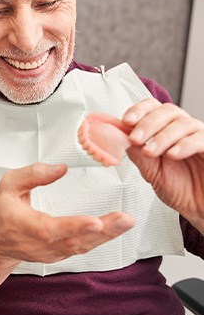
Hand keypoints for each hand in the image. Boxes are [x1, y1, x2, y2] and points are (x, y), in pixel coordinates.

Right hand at [0, 163, 134, 264]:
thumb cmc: (1, 211)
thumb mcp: (8, 184)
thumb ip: (33, 174)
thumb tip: (61, 168)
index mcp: (24, 225)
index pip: (50, 229)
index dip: (73, 226)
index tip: (95, 221)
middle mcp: (39, 244)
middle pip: (74, 241)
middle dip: (103, 231)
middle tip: (125, 219)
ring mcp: (50, 253)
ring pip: (81, 247)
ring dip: (107, 236)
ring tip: (126, 222)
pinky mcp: (58, 254)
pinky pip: (81, 248)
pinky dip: (100, 239)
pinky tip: (115, 228)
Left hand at [123, 98, 203, 225]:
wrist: (200, 207)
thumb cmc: (179, 188)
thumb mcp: (151, 171)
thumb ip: (137, 153)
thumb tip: (119, 136)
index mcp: (164, 129)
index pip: (152, 107)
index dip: (138, 110)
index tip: (126, 121)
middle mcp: (182, 128)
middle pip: (166, 111)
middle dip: (147, 124)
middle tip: (135, 139)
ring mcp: (199, 136)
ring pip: (182, 123)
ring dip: (162, 136)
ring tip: (150, 151)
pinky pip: (201, 138)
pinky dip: (184, 144)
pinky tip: (172, 154)